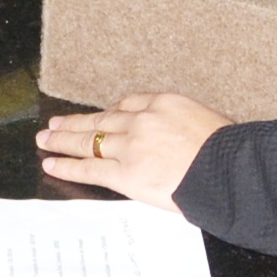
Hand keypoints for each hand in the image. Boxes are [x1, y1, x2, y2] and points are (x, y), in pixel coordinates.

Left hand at [34, 93, 231, 211]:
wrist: (230, 171)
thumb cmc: (228, 152)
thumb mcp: (209, 122)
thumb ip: (184, 126)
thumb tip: (178, 137)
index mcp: (165, 103)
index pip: (130, 103)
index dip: (113, 111)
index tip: (103, 117)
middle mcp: (142, 120)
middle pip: (102, 118)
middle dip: (77, 122)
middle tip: (56, 123)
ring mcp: (131, 146)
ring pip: (89, 140)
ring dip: (63, 140)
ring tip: (46, 139)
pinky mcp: (125, 173)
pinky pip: (90, 167)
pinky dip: (68, 165)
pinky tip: (52, 162)